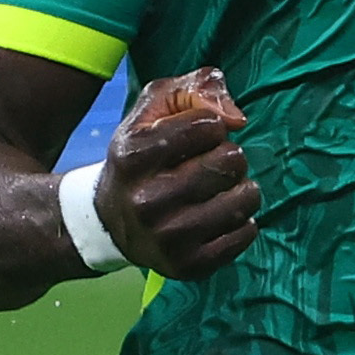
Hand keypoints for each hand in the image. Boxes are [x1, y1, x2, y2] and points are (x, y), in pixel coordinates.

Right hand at [94, 67, 261, 279]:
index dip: (212, 126)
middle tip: (215, 161)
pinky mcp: (187, 266)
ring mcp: (166, 239)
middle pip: (228, 162)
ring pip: (243, 200)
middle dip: (231, 155)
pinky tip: (223, 214)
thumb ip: (197, 88)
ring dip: (243, 187)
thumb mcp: (155, 107)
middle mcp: (146, 201)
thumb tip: (236, 118)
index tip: (200, 135)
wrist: (110, 220)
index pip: (207, 126)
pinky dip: (244, 220)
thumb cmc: (141, 152)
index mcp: (132, 157)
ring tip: (223, 187)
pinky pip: (245, 235)